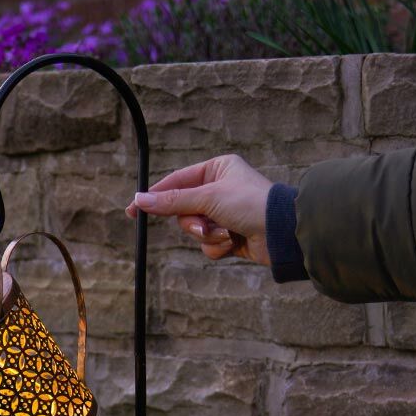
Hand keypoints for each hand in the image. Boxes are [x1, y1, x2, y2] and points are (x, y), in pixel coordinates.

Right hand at [125, 154, 272, 266]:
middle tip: (204, 225)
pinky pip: (209, 245)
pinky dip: (218, 246)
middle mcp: (220, 189)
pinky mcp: (230, 235)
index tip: (134, 210)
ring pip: (195, 230)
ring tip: (228, 233)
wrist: (281, 233)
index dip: (155, 197)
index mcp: (216, 169)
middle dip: (193, 223)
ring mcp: (225, 213)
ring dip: (208, 236)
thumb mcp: (208, 198)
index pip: (176, 182)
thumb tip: (141, 200)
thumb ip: (172, 201)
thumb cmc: (250, 204)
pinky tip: (235, 242)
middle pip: (183, 211)